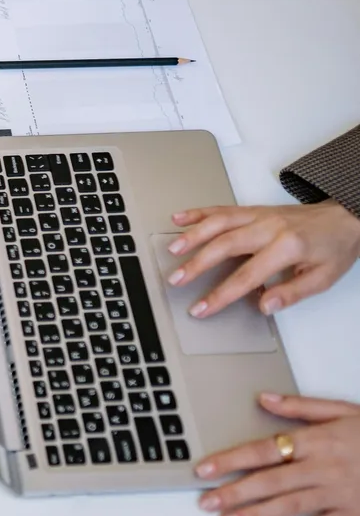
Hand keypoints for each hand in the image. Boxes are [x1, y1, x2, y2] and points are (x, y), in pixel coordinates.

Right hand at [166, 201, 359, 317]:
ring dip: (193, 235)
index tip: (202, 307)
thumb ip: (292, 293)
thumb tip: (265, 305)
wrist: (346, 217)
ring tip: (172, 250)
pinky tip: (179, 218)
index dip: (222, 294)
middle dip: (197, 264)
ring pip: (219, 223)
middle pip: (225, 246)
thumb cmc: (334, 247)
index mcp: (288, 247)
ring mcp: (259, 215)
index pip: (247, 275)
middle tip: (176, 279)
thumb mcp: (323, 278)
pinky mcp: (253, 209)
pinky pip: (221, 208)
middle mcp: (269, 227)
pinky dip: (198, 212)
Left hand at [196, 393, 359, 515]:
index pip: (263, 450)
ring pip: (290, 505)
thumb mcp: (344, 410)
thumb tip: (264, 399)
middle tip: (205, 501)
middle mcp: (324, 468)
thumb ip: (301, 407)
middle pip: (270, 481)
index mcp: (317, 440)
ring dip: (255, 515)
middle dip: (234, 492)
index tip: (204, 468)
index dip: (230, 460)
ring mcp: (338, 493)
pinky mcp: (354, 514)